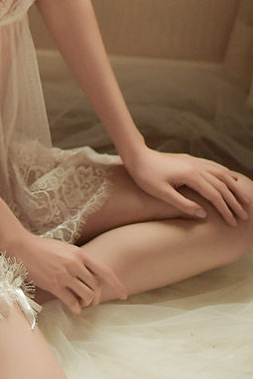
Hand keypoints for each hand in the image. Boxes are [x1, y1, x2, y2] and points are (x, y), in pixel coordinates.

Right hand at [12, 231, 127, 314]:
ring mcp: (64, 275)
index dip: (116, 284)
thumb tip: (90, 274)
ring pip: (87, 296)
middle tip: (92, 302)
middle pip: (96, 287)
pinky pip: (72, 302)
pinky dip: (76, 308)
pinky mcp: (54, 285)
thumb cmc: (43, 247)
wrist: (22, 246)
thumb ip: (78, 260)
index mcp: (79, 254)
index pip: (104, 271)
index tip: (123, 294)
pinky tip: (74, 308)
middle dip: (96, 298)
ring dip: (87, 303)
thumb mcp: (65, 249)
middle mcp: (75, 264)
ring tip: (81, 303)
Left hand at [123, 145, 248, 226]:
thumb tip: (204, 215)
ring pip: (221, 173)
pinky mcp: (190, 159)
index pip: (215, 196)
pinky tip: (231, 177)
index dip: (226, 210)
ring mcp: (194, 161)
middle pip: (222, 185)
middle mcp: (196, 167)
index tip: (233, 223)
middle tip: (245, 216)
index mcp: (191, 176)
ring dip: (234, 187)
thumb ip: (183, 204)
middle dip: (235, 201)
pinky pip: (213, 166)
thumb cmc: (146, 176)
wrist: (136, 155)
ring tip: (245, 198)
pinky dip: (225, 172)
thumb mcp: (162, 193)